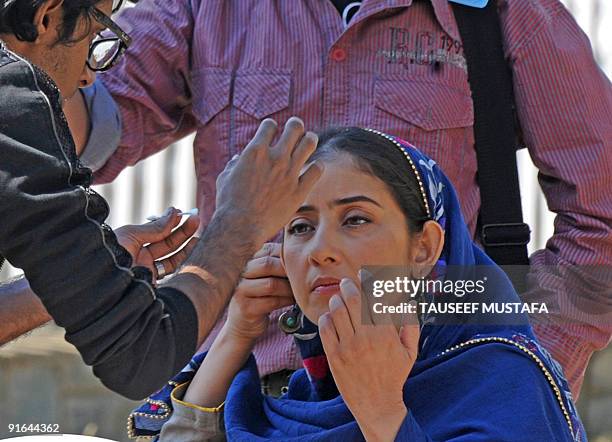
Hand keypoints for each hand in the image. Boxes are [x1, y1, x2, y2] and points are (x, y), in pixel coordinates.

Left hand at [115, 207, 199, 279]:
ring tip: (199, 237)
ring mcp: (148, 273)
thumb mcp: (131, 235)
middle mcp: (141, 260)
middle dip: (182, 232)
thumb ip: (154, 227)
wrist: (104, 284)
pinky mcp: (155, 286)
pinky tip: (193, 252)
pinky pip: (173, 274)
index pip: (156, 233)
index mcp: (132, 246)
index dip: (170, 224)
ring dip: (187, 247)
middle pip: (166, 245)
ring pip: (172, 259)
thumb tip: (173, 213)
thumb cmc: (111, 254)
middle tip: (196, 220)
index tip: (183, 214)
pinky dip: (185, 263)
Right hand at [215, 117, 322, 245]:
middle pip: (294, 127)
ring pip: (309, 143)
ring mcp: (289, 173)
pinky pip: (317, 170)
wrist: (241, 227)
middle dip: (295, 126)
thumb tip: (239, 158)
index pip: (270, 125)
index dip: (271, 127)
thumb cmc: (228, 204)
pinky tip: (312, 169)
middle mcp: (275, 158)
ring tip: (308, 141)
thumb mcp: (224, 178)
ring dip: (309, 139)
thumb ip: (234, 165)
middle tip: (295, 129)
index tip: (271, 132)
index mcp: (255, 151)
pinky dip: (316, 167)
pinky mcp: (299, 190)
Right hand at [225, 243, 294, 340]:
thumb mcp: (266, 276)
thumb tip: (303, 257)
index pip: (269, 250)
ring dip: (289, 288)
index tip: (302, 263)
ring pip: (271, 284)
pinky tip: (292, 301)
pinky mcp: (246, 308)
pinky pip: (272, 301)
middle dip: (289, 271)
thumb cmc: (261, 296)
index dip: (287, 256)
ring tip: (299, 291)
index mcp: (248, 261)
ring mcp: (241, 291)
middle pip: (267, 265)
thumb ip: (277, 264)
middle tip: (303, 277)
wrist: (243, 323)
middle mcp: (241, 273)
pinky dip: (286, 300)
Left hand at [319, 278, 418, 441]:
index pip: (374, 298)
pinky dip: (326, 318)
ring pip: (337, 311)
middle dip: (348, 286)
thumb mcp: (410, 352)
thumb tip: (409, 303)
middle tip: (346, 282)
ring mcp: (348, 346)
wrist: (377, 404)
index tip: (364, 274)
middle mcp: (366, 337)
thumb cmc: (394, 376)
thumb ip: (411, 326)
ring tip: (338, 299)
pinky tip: (330, 317)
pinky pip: (326, 328)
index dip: (368, 282)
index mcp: (386, 333)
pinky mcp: (334, 355)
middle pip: (353, 299)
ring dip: (337, 300)